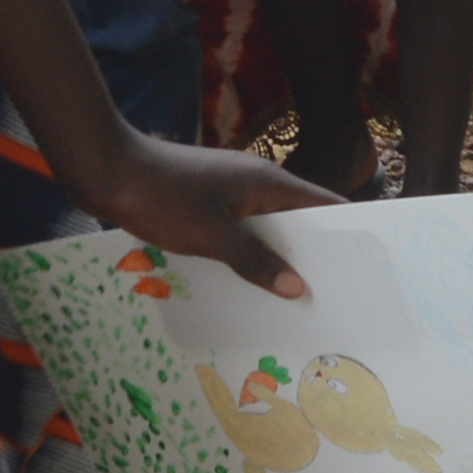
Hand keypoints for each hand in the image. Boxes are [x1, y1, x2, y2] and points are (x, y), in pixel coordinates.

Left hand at [61, 130, 326, 285]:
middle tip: (330, 298)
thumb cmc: (161, 198)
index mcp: (266, 182)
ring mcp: (228, 192)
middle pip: (295, 221)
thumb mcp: (211, 236)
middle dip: (310, 256)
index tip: (365, 266)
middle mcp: (254, 183)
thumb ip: (254, 261)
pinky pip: (238, 232)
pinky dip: (245, 255)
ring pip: (264, 230)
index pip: (322, 205)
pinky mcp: (205, 203)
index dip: (345, 233)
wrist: (106, 170)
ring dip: (274, 259)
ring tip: (291, 302)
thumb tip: (297, 286)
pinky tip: (245, 286)